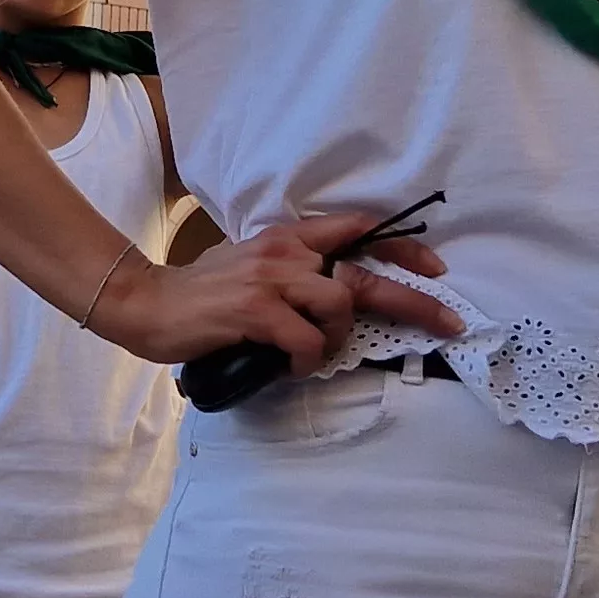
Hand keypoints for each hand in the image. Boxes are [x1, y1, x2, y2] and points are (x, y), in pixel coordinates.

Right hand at [85, 213, 457, 371]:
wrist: (149, 304)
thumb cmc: (202, 292)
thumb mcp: (252, 263)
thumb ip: (291, 269)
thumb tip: (333, 292)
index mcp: (289, 237)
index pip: (358, 230)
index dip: (401, 247)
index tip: (435, 267)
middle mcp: (286, 252)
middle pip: (365, 274)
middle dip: (414, 298)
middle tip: (448, 322)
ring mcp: (271, 280)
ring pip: (339, 306)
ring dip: (337, 340)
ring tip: (314, 356)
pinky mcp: (255, 311)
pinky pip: (306, 341)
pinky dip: (307, 361)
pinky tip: (290, 367)